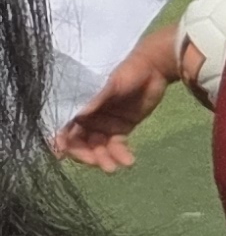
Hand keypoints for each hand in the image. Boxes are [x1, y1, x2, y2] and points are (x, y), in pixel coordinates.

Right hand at [53, 31, 177, 171]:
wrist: (155, 67)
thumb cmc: (127, 71)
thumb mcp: (110, 83)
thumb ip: (94, 99)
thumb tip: (77, 116)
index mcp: (76, 104)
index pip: (62, 126)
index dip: (61, 140)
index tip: (63, 153)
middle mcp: (86, 117)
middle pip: (79, 141)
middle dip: (86, 154)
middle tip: (99, 163)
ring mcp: (103, 124)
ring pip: (97, 146)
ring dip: (103, 158)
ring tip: (114, 168)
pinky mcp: (120, 128)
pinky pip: (116, 145)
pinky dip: (120, 154)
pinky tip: (127, 162)